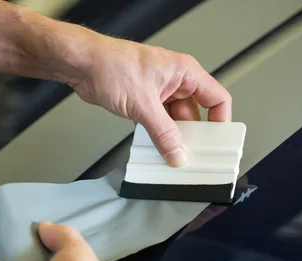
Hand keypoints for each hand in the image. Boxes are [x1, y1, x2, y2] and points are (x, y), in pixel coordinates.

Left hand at [72, 37, 231, 166]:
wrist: (81, 64)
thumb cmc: (111, 65)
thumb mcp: (143, 104)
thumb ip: (163, 133)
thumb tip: (178, 153)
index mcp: (184, 72)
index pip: (217, 98)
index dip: (220, 121)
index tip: (216, 142)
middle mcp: (175, 82)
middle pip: (195, 115)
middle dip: (191, 136)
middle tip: (190, 156)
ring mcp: (158, 92)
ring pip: (174, 122)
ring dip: (171, 139)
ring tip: (169, 156)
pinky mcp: (143, 102)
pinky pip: (157, 123)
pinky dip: (156, 136)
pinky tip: (153, 149)